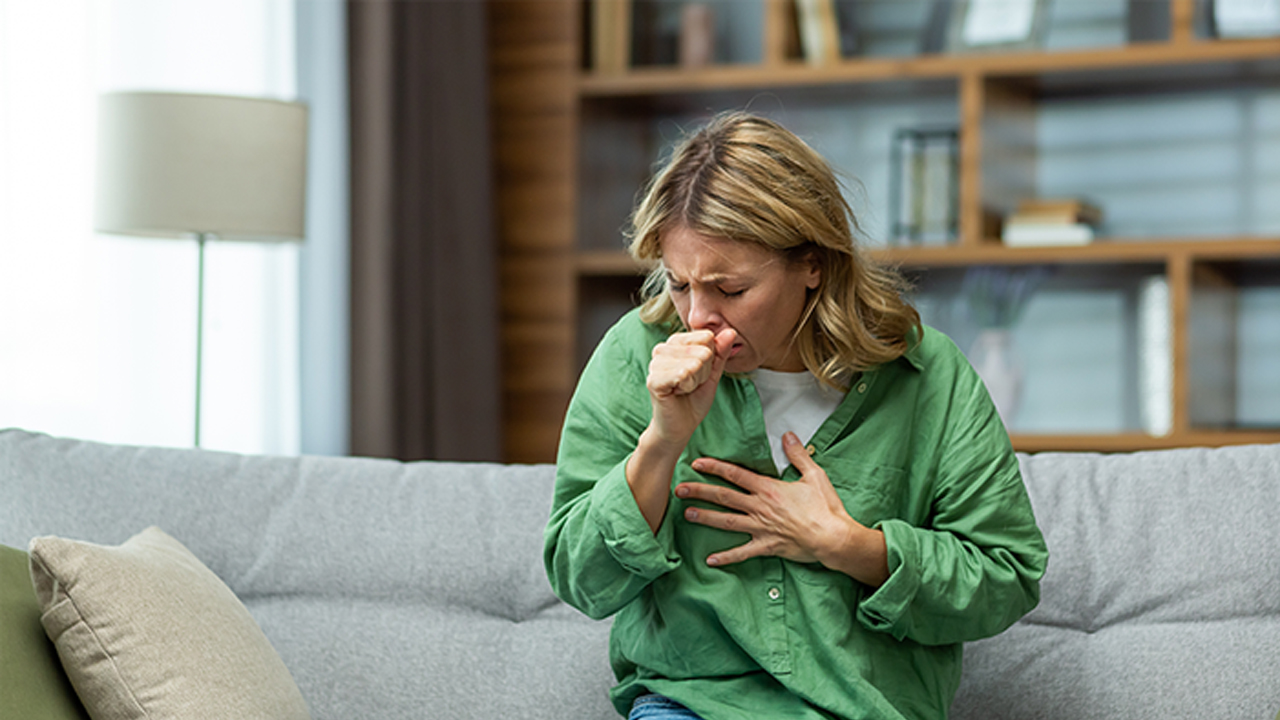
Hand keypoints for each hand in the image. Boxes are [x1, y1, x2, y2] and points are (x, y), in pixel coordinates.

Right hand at [645, 328, 736, 448]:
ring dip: (695, 381)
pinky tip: (678, 392)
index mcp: (675, 342)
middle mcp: (662, 349)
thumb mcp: (713, 373)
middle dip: (704, 372)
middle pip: (703, 351)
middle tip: (691, 384)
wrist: (680, 426)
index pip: (707, 337)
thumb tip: (730, 332)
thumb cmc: (694, 398)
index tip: (699, 373)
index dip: (710, 360)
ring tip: (684, 389)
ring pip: (693, 363)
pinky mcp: (653, 380)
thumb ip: (721, 352)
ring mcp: (655, 363)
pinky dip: (686, 386)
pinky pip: (681, 375)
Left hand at [675, 432, 888, 586]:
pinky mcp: (767, 546)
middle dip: (700, 492)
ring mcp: (761, 528)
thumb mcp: (814, 475)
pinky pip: (742, 553)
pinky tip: (710, 560)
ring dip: (705, 518)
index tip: (697, 463)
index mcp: (768, 489)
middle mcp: (760, 507)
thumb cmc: (825, 507)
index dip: (714, 468)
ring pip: (727, 522)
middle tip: (679, 489)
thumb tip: (788, 435)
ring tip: (687, 515)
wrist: (833, 537)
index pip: (735, 475)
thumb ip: (798, 454)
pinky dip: (726, 557)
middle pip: (724, 497)